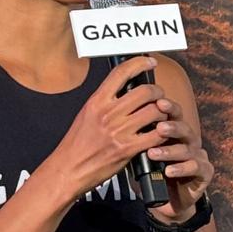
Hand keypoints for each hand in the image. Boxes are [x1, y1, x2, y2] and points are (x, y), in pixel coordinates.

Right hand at [36, 57, 167, 204]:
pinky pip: (157, 134)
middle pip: (146, 91)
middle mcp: (108, 113)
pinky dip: (164, 133)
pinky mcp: (128, 148)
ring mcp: (119, 130)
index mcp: (97, 101)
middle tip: (159, 97)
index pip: (121, 72)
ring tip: (162, 117)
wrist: (68, 169)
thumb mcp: (86, 114)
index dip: (140, 63)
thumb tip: (125, 89)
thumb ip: (105, 101)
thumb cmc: (77, 144)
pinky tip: (161, 134)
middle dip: (158, 92)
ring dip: (164, 113)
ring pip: (155, 111)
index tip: (150, 62)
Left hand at [144, 94, 213, 222]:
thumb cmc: (151, 175)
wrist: (165, 202)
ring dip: (171, 151)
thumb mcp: (139, 155)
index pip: (174, 115)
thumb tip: (121, 121)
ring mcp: (198, 156)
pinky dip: (182, 169)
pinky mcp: (205, 173)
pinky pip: (197, 167)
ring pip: (188, 149)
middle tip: (159, 128)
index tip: (158, 103)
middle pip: (184, 128)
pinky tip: (169, 171)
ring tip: (153, 154)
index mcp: (174, 133)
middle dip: (172, 127)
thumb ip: (136, 139)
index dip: (168, 108)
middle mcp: (188, 142)